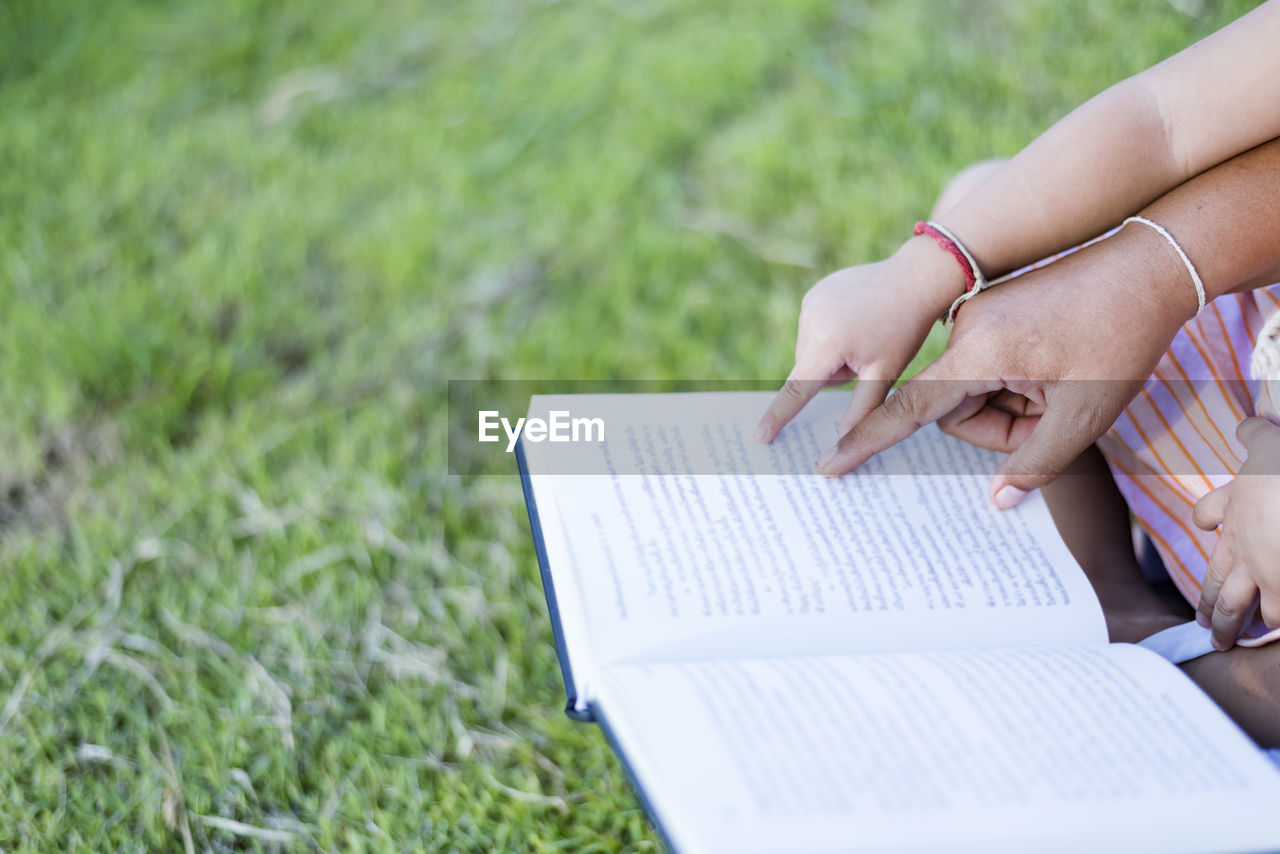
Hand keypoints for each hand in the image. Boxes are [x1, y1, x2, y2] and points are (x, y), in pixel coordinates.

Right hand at [755, 239, 963, 442]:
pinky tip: (857, 320)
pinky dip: (830, 333)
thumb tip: (844, 447)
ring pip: (810, 351)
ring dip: (830, 353)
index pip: (797, 389)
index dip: (779, 416)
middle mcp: (811, 320)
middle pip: (808, 370)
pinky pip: (814, 328)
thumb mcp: (885, 374)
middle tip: (867, 355)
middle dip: (832, 373)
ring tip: (864, 336)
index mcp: (828, 343)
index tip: (760, 436)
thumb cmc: (905, 328)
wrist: (915, 278)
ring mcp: (810, 303)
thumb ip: (861, 411)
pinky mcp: (815, 293)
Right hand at [811, 222, 1197, 505]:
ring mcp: (976, 318)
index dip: (867, 442)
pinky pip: (983, 365)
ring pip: (970, 389)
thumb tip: (997, 501)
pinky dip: (1016, 381)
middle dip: (999, 425)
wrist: (1149, 263)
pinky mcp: (990, 312)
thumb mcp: (1087, 415)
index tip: (828, 465)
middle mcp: (965, 330)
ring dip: (1012, 404)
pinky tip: (1058, 369)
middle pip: (951, 407)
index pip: (908, 409)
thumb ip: (1036, 463)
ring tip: (1065, 388)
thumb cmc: (1121, 337)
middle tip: (1056, 419)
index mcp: (979, 353)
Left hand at [1192, 417, 1279, 650]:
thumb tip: (1247, 423)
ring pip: (1237, 604)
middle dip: (1208, 600)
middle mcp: (1240, 543)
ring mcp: (1260, 571)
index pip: (1210, 511)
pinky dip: (1272, 629)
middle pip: (1215, 576)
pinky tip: (1268, 639)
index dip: (1209, 517)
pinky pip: (1276, 616)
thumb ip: (1256, 435)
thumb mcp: (1272, 443)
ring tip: (1225, 640)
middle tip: (1202, 621)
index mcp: (1237, 504)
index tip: (1207, 525)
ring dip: (1231, 624)